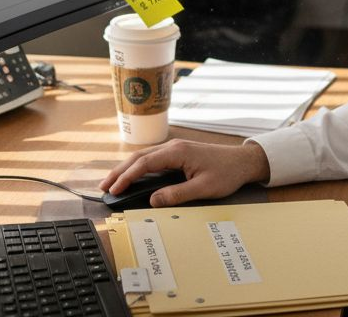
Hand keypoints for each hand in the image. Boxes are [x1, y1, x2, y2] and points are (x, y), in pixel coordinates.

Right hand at [99, 139, 270, 206]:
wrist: (243, 161)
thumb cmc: (227, 173)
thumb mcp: (203, 188)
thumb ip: (177, 194)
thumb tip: (153, 200)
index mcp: (177, 152)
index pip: (144, 163)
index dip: (127, 177)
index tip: (114, 189)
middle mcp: (173, 147)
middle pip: (138, 157)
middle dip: (119, 171)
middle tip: (103, 186)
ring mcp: (174, 149)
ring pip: (143, 157)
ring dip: (126, 168)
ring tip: (112, 182)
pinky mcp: (177, 153)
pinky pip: (152, 159)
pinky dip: (138, 167)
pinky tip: (132, 175)